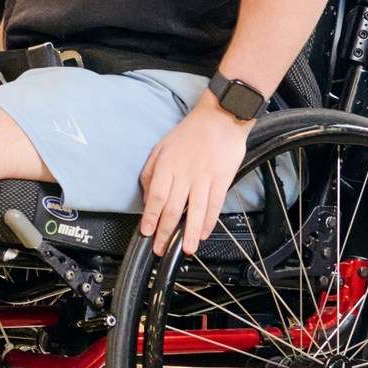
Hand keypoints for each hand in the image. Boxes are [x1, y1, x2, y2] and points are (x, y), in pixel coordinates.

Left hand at [138, 104, 252, 255]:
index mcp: (167, 165)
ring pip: (195, 210)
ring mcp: (204, 177)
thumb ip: (151, 171)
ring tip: (186, 249)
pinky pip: (214, 204)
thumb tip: (146, 194)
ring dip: (189, 232)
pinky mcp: (222, 179)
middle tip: (160, 248)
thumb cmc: (190, 133)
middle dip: (165, 231)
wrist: (220, 118)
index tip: (146, 231)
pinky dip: (209, 221)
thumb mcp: (161, 147)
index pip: (156, 196)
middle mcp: (185, 173)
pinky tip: (203, 233)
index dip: (150, 216)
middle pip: (173, 208)